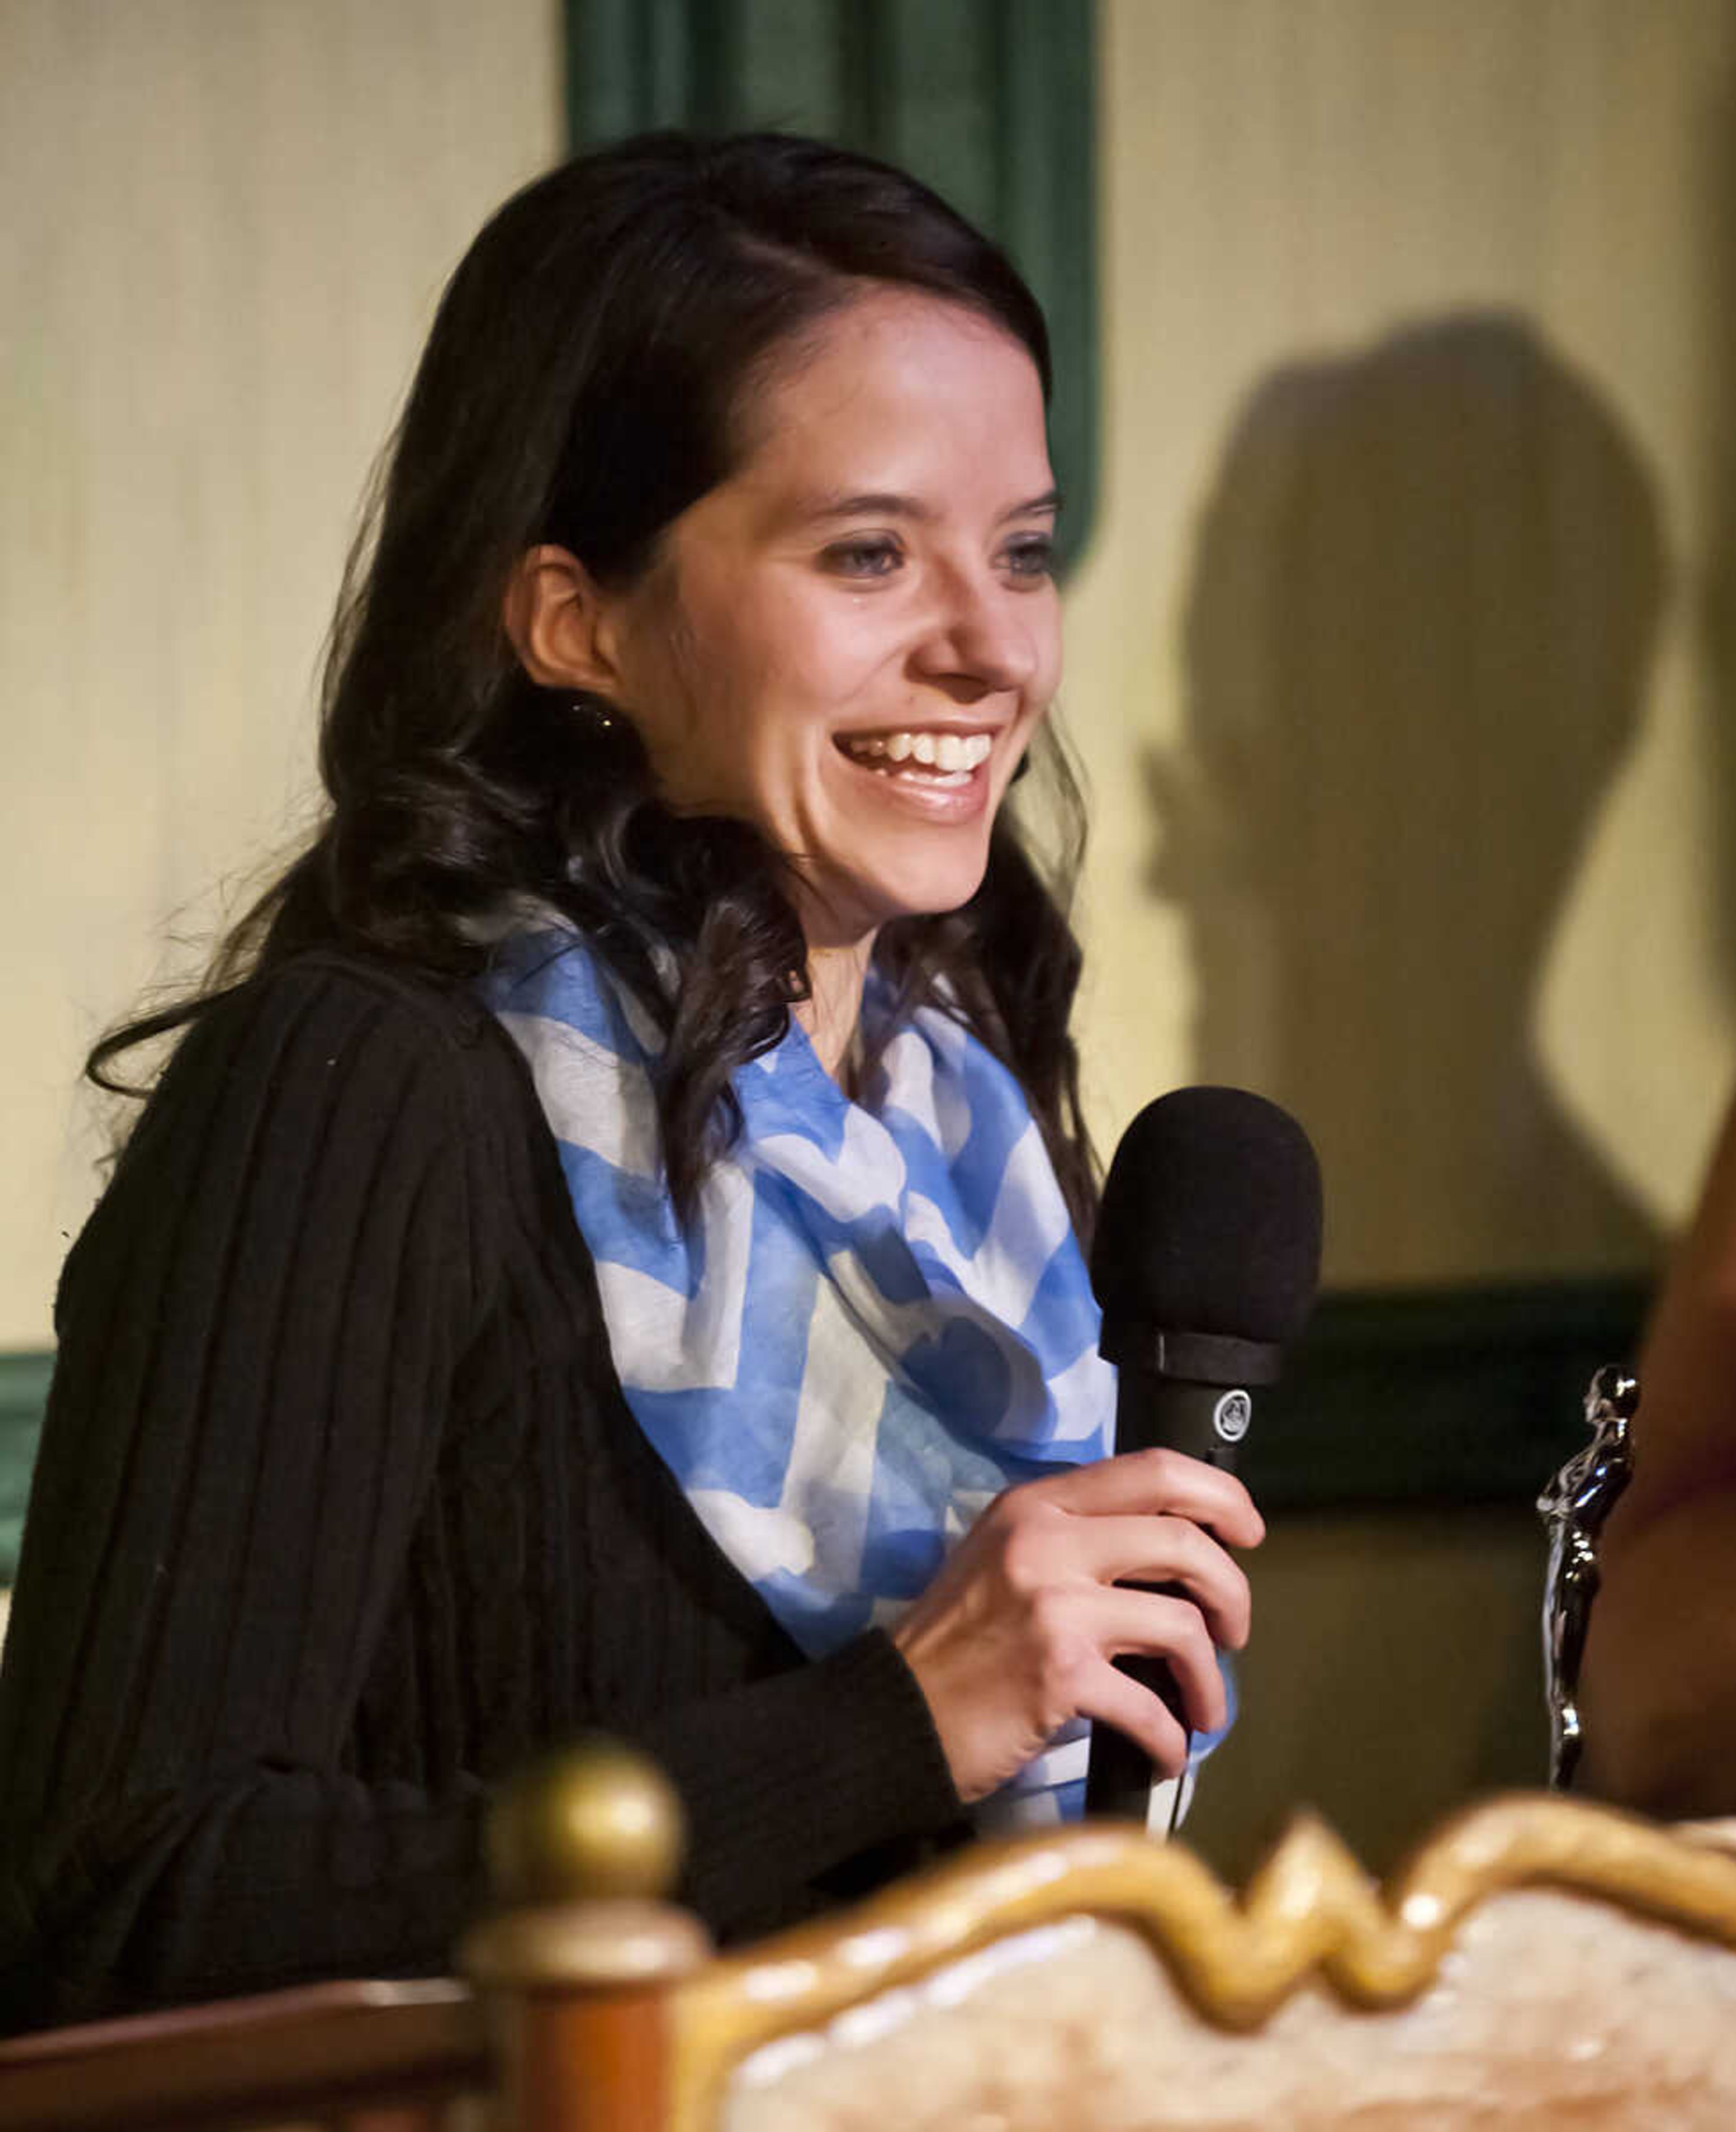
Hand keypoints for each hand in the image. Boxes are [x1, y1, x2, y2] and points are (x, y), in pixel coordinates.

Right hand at [890, 1448, 1262, 1802]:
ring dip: (1210, 1678)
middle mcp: (1046, 1542)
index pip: (1152, 1471)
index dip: (1218, 1494)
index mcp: (1036, 1506)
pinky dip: (1171, 1738)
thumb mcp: (1005, 1557)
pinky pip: (1151, 1706)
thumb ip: (1077, 1541)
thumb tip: (1171, 1560)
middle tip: (1234, 1630)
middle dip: (1231, 1590)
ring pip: (1182, 1625)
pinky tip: (1165, 1752)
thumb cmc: (955, 1642)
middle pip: (1183, 1541)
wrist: (894, 1712)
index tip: (1246, 1530)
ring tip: (1203, 1706)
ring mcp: (1053, 1606)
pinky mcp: (1057, 1674)